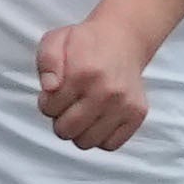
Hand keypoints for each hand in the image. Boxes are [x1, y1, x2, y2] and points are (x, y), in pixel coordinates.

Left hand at [36, 5, 163, 154]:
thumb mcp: (55, 41)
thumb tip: (50, 88)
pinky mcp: (137, 114)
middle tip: (67, 106)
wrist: (123, 39)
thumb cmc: (84, 43)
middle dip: (60, 120)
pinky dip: (100, 137)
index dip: (47, 103)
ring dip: (79, 131)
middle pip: (66, 130)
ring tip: (82, 113)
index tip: (55, 93)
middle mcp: (106, 92)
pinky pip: (110, 144)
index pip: (49, 109)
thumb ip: (47, 63)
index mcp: (83, 73)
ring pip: (87, 142)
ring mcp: (124, 104)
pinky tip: (97, 120)